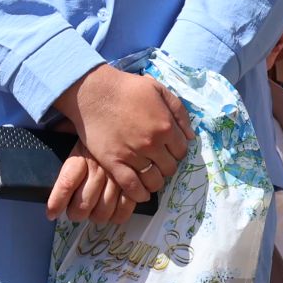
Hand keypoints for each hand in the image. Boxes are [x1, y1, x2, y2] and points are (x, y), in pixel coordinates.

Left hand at [46, 142, 138, 225]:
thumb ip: (62, 139)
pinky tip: (112, 214)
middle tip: (75, 213)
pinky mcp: (133, 183)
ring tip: (92, 214)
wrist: (128, 124)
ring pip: (103, 210)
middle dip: (76, 214)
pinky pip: (125, 208)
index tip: (51, 213)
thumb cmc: (99, 133)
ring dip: (95, 217)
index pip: (66, 183)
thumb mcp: (78, 136)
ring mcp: (117, 178)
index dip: (57, 203)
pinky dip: (117, 216)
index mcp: (81, 158)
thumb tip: (54, 135)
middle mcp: (98, 170)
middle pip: (83, 203)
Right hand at [56, 65, 193, 205]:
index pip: (181, 151)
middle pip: (169, 168)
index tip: (168, 151)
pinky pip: (131, 187)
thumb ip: (179, 112)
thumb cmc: (126, 88)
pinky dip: (139, 194)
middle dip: (166, 166)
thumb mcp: (159, 90)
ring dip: (155, 181)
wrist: (92, 92)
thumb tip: (190, 136)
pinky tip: (141, 193)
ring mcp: (132, 155)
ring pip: (153, 180)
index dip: (176, 152)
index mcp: (166, 127)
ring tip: (149, 176)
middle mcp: (152, 144)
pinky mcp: (113, 163)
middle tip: (157, 161)